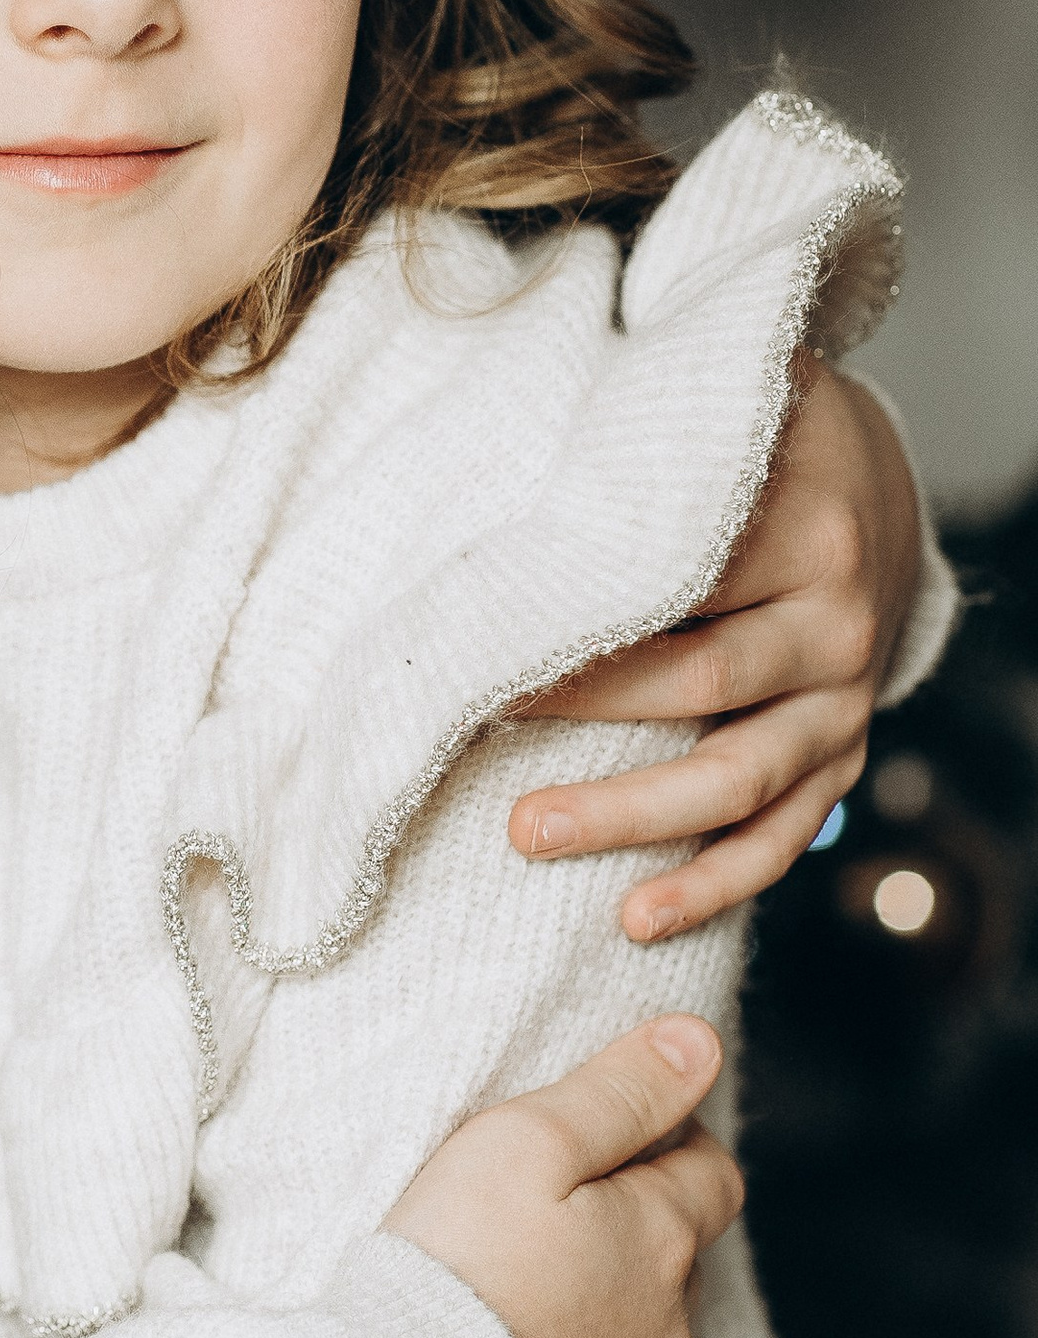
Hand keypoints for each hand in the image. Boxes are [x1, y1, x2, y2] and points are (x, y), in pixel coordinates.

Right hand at [383, 1014, 741, 1337]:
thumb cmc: (456, 1268)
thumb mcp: (525, 1143)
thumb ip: (616, 1091)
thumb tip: (701, 1042)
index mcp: (658, 1240)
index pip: (710, 1175)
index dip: (672, 1144)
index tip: (615, 1138)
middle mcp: (668, 1332)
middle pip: (673, 1264)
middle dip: (630, 1237)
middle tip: (543, 1222)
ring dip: (597, 1324)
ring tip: (512, 1312)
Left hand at [507, 359, 919, 943]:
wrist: (865, 489)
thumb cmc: (748, 449)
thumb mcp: (703, 418)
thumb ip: (623, 438)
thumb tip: (482, 466)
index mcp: (801, 530)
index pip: (670, 583)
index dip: (570, 613)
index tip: (474, 636)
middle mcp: (834, 623)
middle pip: (702, 686)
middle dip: (584, 718)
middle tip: (472, 733)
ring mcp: (845, 703)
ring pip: (739, 781)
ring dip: (632, 819)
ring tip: (528, 833)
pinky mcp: (843, 760)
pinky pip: (780, 840)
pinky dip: (712, 885)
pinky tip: (636, 919)